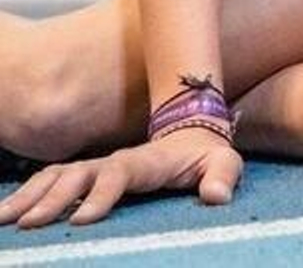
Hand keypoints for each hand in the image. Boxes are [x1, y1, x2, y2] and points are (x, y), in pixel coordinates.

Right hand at [0, 127, 241, 228]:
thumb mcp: (226, 162)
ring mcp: (98, 166)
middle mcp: (115, 161)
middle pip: (78, 174)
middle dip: (52, 198)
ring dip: (30, 195)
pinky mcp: (87, 175)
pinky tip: (9, 212)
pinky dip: (28, 192)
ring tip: (3, 219)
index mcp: (146, 162)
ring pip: (57, 175)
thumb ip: (223, 176)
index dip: (101, 195)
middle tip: (28, 224)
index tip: (82, 220)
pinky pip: (52, 180)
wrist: (191, 133)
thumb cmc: (207, 156)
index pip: (119, 174)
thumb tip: (217, 197)